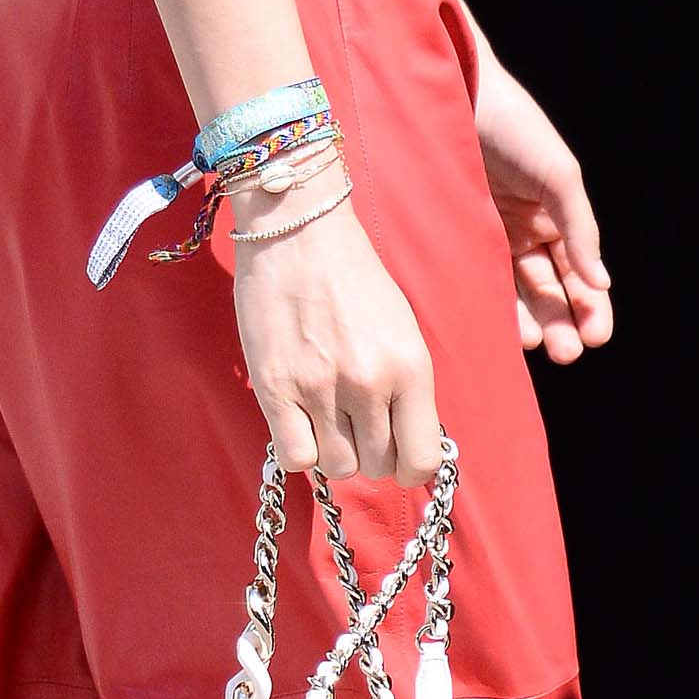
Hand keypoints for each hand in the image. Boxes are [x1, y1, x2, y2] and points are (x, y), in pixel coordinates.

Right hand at [231, 197, 443, 488]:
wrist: (299, 231)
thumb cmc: (353, 277)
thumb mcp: (401, 329)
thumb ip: (406, 387)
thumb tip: (406, 443)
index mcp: (410, 366)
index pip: (422, 459)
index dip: (410, 466)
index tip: (397, 452)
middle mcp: (369, 382)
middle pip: (378, 466)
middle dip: (370, 451)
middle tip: (356, 421)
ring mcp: (320, 387)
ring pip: (338, 466)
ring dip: (335, 449)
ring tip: (327, 415)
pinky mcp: (276, 387)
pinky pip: (298, 456)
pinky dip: (301, 447)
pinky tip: (300, 419)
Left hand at [469, 41, 612, 363]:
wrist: (453, 92)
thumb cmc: (514, 125)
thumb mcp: (558, 175)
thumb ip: (580, 230)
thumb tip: (602, 283)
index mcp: (556, 216)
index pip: (580, 273)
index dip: (592, 306)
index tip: (596, 336)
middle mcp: (525, 232)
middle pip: (550, 290)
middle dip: (562, 322)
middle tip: (567, 352)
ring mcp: (488, 238)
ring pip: (514, 293)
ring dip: (530, 322)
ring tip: (536, 345)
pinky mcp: (454, 238)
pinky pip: (477, 280)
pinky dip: (493, 306)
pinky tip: (504, 328)